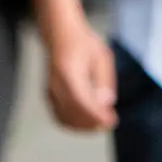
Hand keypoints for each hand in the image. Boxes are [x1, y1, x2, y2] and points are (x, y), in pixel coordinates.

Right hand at [42, 16, 118, 132]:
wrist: (61, 35)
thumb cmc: (82, 43)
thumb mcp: (101, 57)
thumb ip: (104, 81)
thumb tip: (106, 103)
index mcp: (68, 71)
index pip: (81, 101)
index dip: (97, 115)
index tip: (111, 120)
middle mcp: (56, 84)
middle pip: (72, 114)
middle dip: (92, 123)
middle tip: (109, 122)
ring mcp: (50, 91)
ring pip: (65, 119)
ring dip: (84, 126)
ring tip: (101, 122)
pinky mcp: (49, 96)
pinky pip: (60, 116)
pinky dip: (74, 124)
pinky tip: (88, 121)